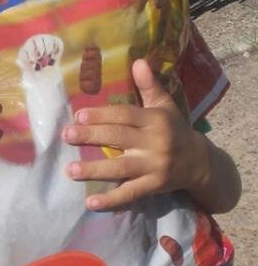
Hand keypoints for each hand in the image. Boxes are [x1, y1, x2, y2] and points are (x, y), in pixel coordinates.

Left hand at [62, 58, 209, 210]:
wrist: (199, 162)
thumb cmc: (175, 129)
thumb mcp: (165, 106)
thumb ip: (149, 86)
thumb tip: (137, 61)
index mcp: (155, 120)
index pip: (125, 115)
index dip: (102, 114)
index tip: (79, 115)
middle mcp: (155, 142)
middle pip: (119, 138)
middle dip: (91, 136)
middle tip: (67, 135)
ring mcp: (154, 167)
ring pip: (121, 168)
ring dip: (94, 170)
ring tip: (70, 170)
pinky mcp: (153, 186)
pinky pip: (130, 193)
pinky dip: (110, 200)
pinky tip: (90, 203)